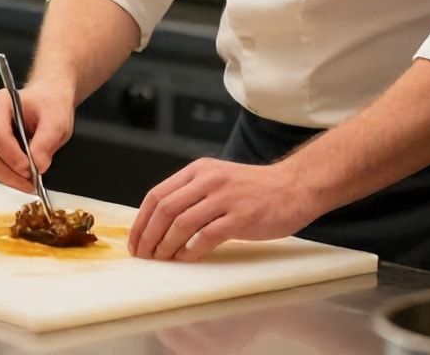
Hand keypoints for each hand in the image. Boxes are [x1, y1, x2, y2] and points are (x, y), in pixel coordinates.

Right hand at [0, 82, 73, 190]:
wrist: (47, 102)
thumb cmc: (48, 105)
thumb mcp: (56, 121)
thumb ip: (47, 142)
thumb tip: (38, 165)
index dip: (13, 157)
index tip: (31, 169)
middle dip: (11, 172)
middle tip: (32, 181)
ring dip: (8, 177)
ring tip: (29, 182)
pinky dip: (7, 175)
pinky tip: (22, 177)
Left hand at [127, 158, 320, 261]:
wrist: (294, 186)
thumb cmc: (257, 188)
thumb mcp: (219, 179)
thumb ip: (193, 194)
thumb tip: (162, 222)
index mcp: (198, 170)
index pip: (157, 195)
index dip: (141, 221)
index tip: (135, 241)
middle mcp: (208, 180)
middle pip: (164, 209)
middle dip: (148, 236)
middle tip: (143, 255)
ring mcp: (224, 198)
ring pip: (181, 224)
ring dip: (166, 246)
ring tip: (162, 260)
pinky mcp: (240, 217)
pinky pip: (205, 237)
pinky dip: (191, 251)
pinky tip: (186, 258)